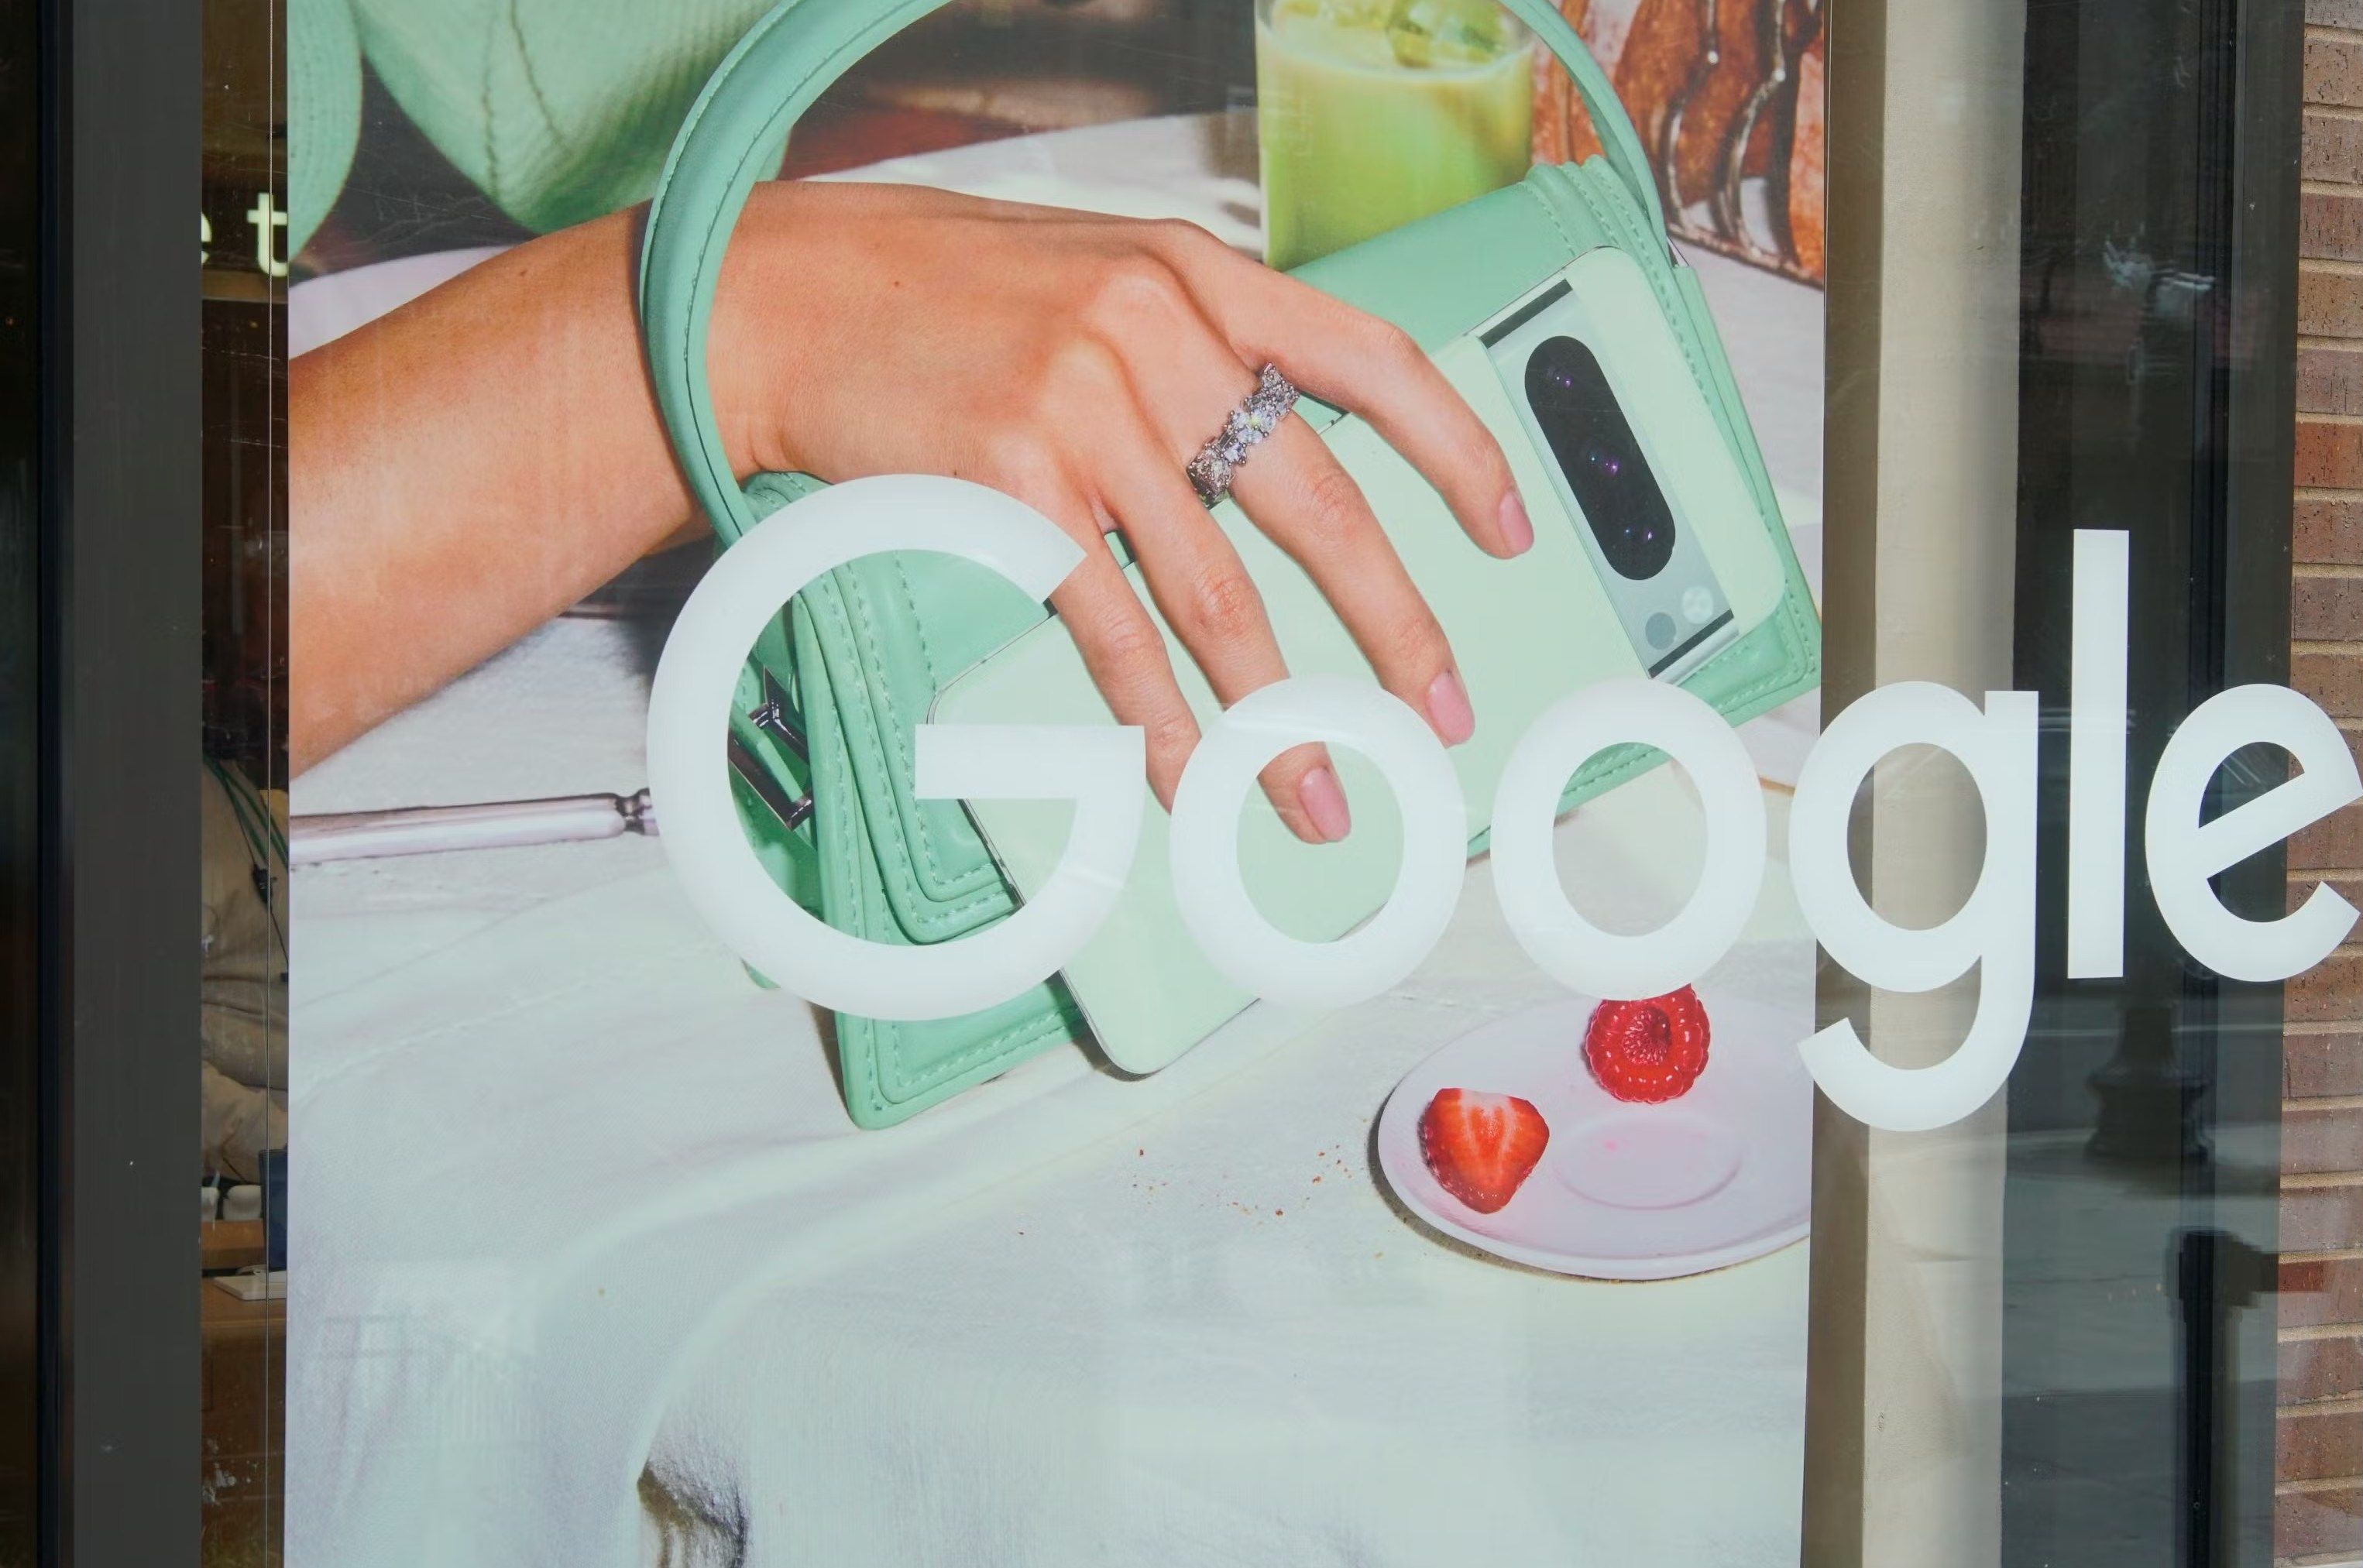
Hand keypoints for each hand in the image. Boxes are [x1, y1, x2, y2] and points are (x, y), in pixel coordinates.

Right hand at [715, 182, 1534, 842]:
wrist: (796, 296)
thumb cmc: (953, 297)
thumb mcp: (1105, 276)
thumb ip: (1205, 345)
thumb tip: (1297, 453)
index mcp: (1201, 278)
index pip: (1372, 364)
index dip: (1457, 453)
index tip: (1509, 531)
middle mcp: (1159, 335)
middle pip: (1318, 506)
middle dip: (1394, 626)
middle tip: (1434, 708)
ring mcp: (1084, 411)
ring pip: (1216, 595)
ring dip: (1274, 715)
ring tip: (1316, 790)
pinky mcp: (1010, 487)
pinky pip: (1110, 630)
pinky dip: (1153, 717)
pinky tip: (1184, 772)